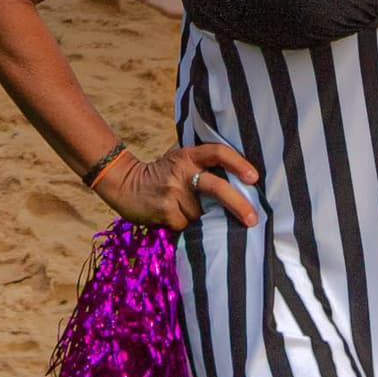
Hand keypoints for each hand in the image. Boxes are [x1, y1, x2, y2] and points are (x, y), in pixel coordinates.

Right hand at [100, 141, 261, 231]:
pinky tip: (169, 215)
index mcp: (189, 155)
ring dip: (195, 216)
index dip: (238, 163)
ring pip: (199, 213)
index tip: (254, 178)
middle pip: (217, 187)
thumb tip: (237, 177)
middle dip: (238, 204)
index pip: (218, 152)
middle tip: (253, 219)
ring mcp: (172, 191)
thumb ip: (201, 163)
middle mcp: (182, 171)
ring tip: (179, 207)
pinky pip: (184, 224)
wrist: (123, 183)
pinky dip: (181, 224)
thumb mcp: (179, 159)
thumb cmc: (160, 173)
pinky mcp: (164, 210)